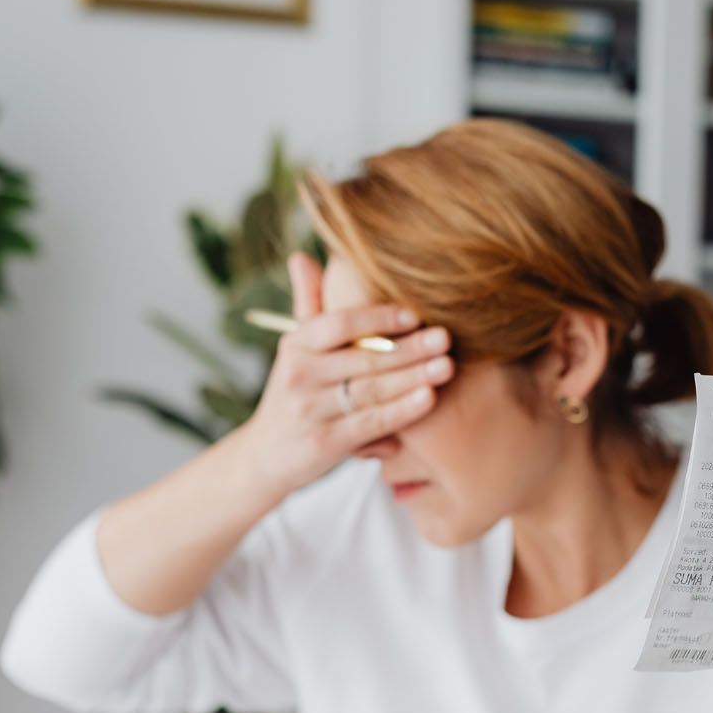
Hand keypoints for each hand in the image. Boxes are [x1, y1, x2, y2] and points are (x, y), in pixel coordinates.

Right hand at [241, 251, 454, 493]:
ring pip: (371, 390)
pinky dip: (401, 411)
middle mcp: (299, 374)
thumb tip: (301, 256)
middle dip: (408, 348)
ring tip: (446, 366)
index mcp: (295, 344)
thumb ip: (308, 305)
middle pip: (362, 357)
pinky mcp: (324, 443)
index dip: (377, 317)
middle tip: (445, 338)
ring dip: (412, 377)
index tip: (414, 314)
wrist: (266, 456)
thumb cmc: (296, 393)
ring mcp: (310, 411)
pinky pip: (370, 423)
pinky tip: (429, 398)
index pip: (336, 323)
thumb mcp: (295, 350)